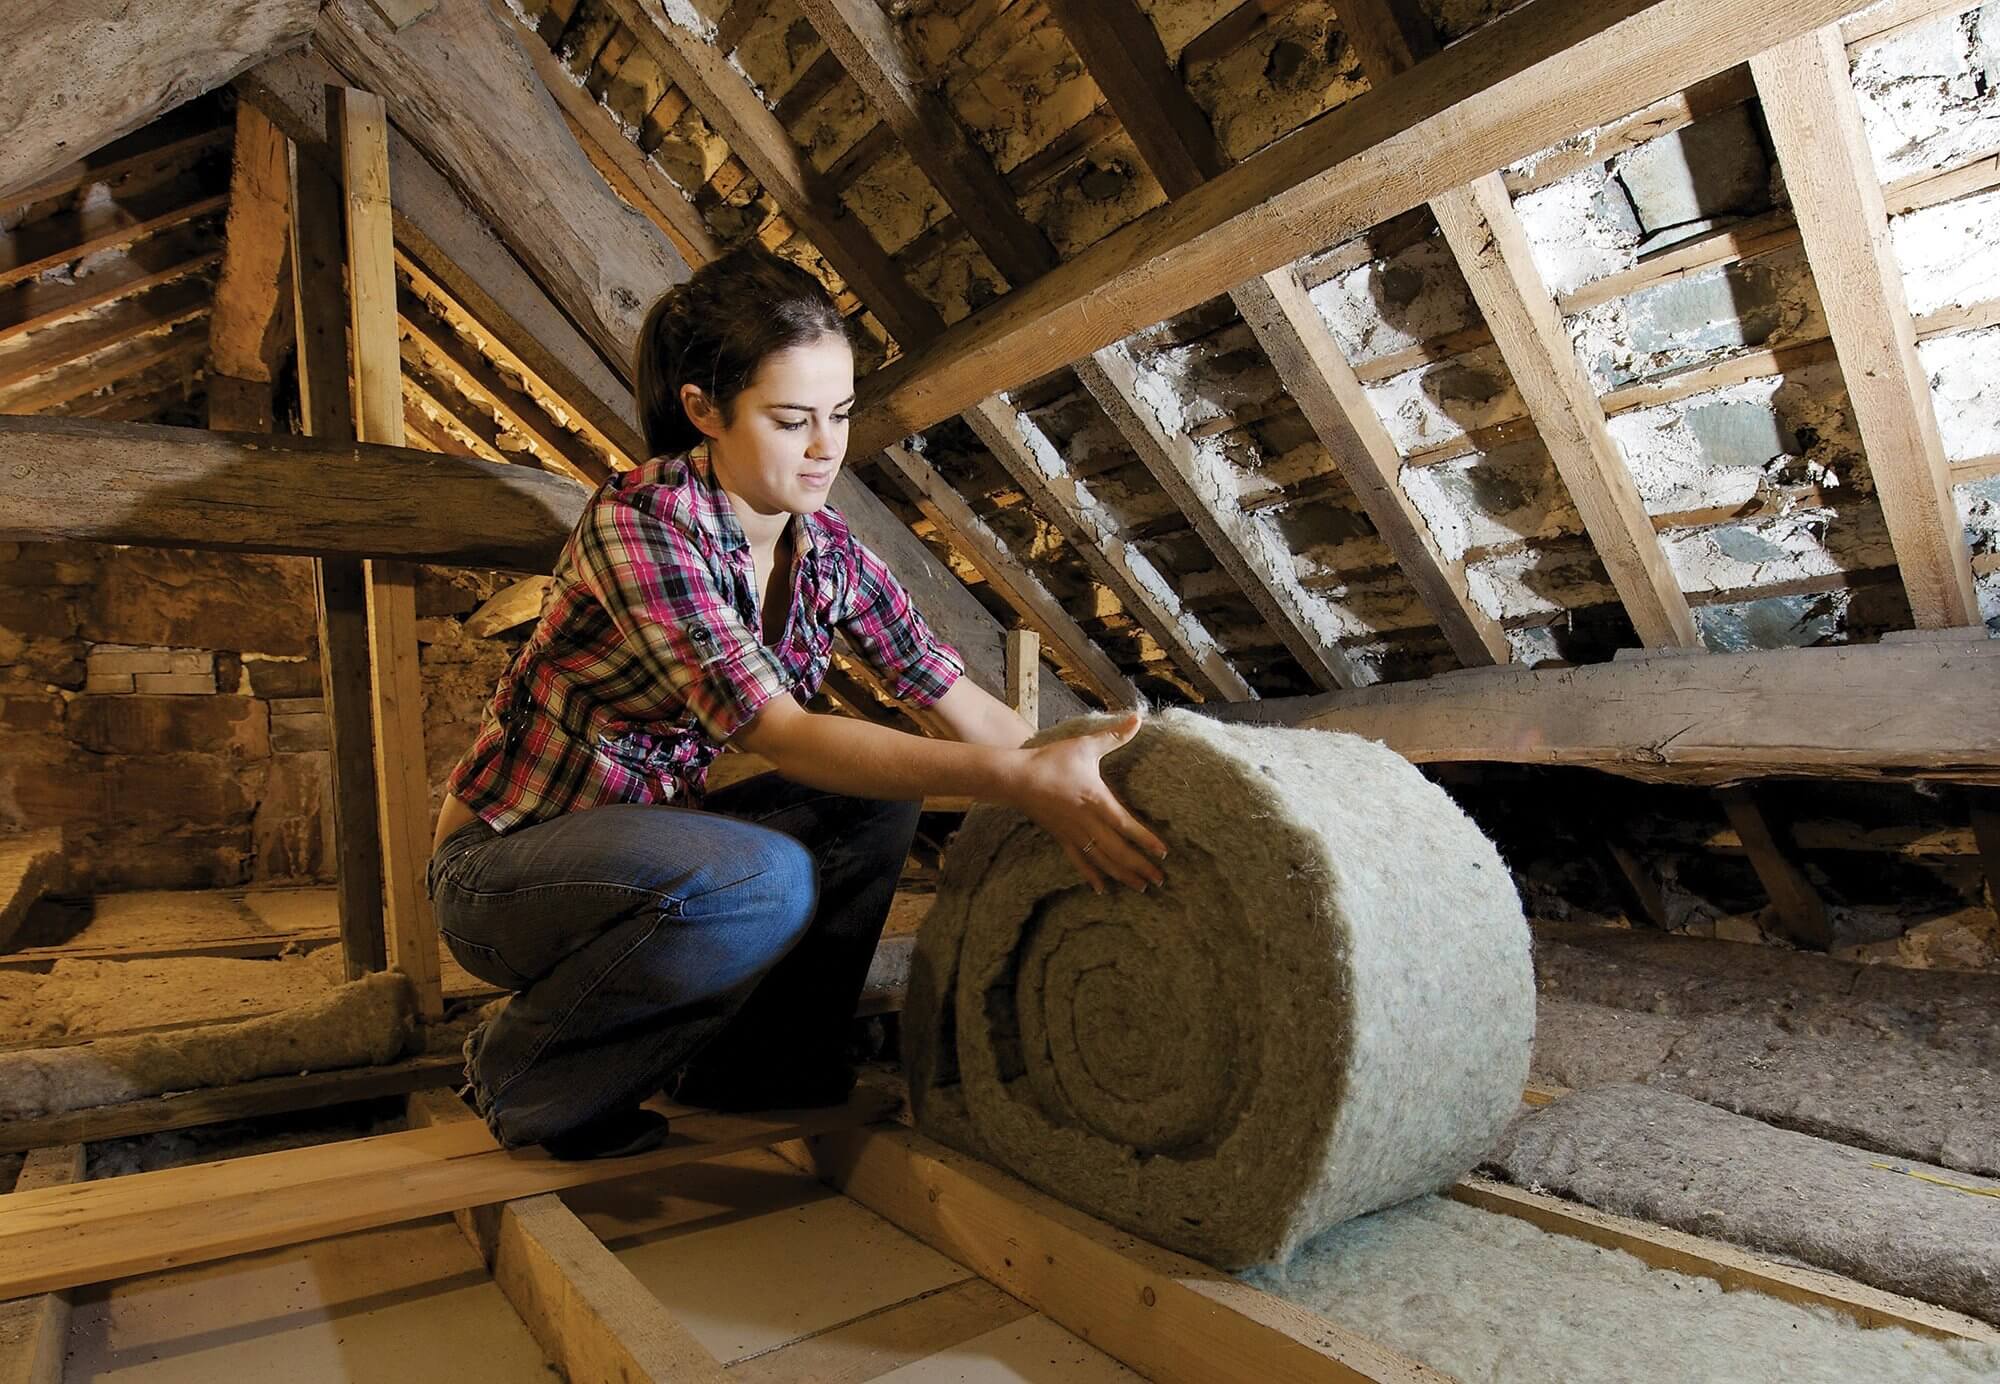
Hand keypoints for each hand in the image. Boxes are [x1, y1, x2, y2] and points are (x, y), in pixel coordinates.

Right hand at [1009, 712, 1168, 894]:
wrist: (1015, 778)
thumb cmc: (1051, 760)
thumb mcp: (1085, 745)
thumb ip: (1114, 735)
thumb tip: (1138, 718)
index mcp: (1096, 801)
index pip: (1126, 825)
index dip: (1146, 841)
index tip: (1164, 854)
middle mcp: (1087, 822)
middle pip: (1118, 851)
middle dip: (1140, 867)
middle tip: (1160, 881)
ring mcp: (1073, 833)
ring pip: (1101, 861)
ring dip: (1122, 875)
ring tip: (1141, 888)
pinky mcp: (1061, 838)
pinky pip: (1079, 862)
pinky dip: (1092, 876)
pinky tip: (1101, 889)